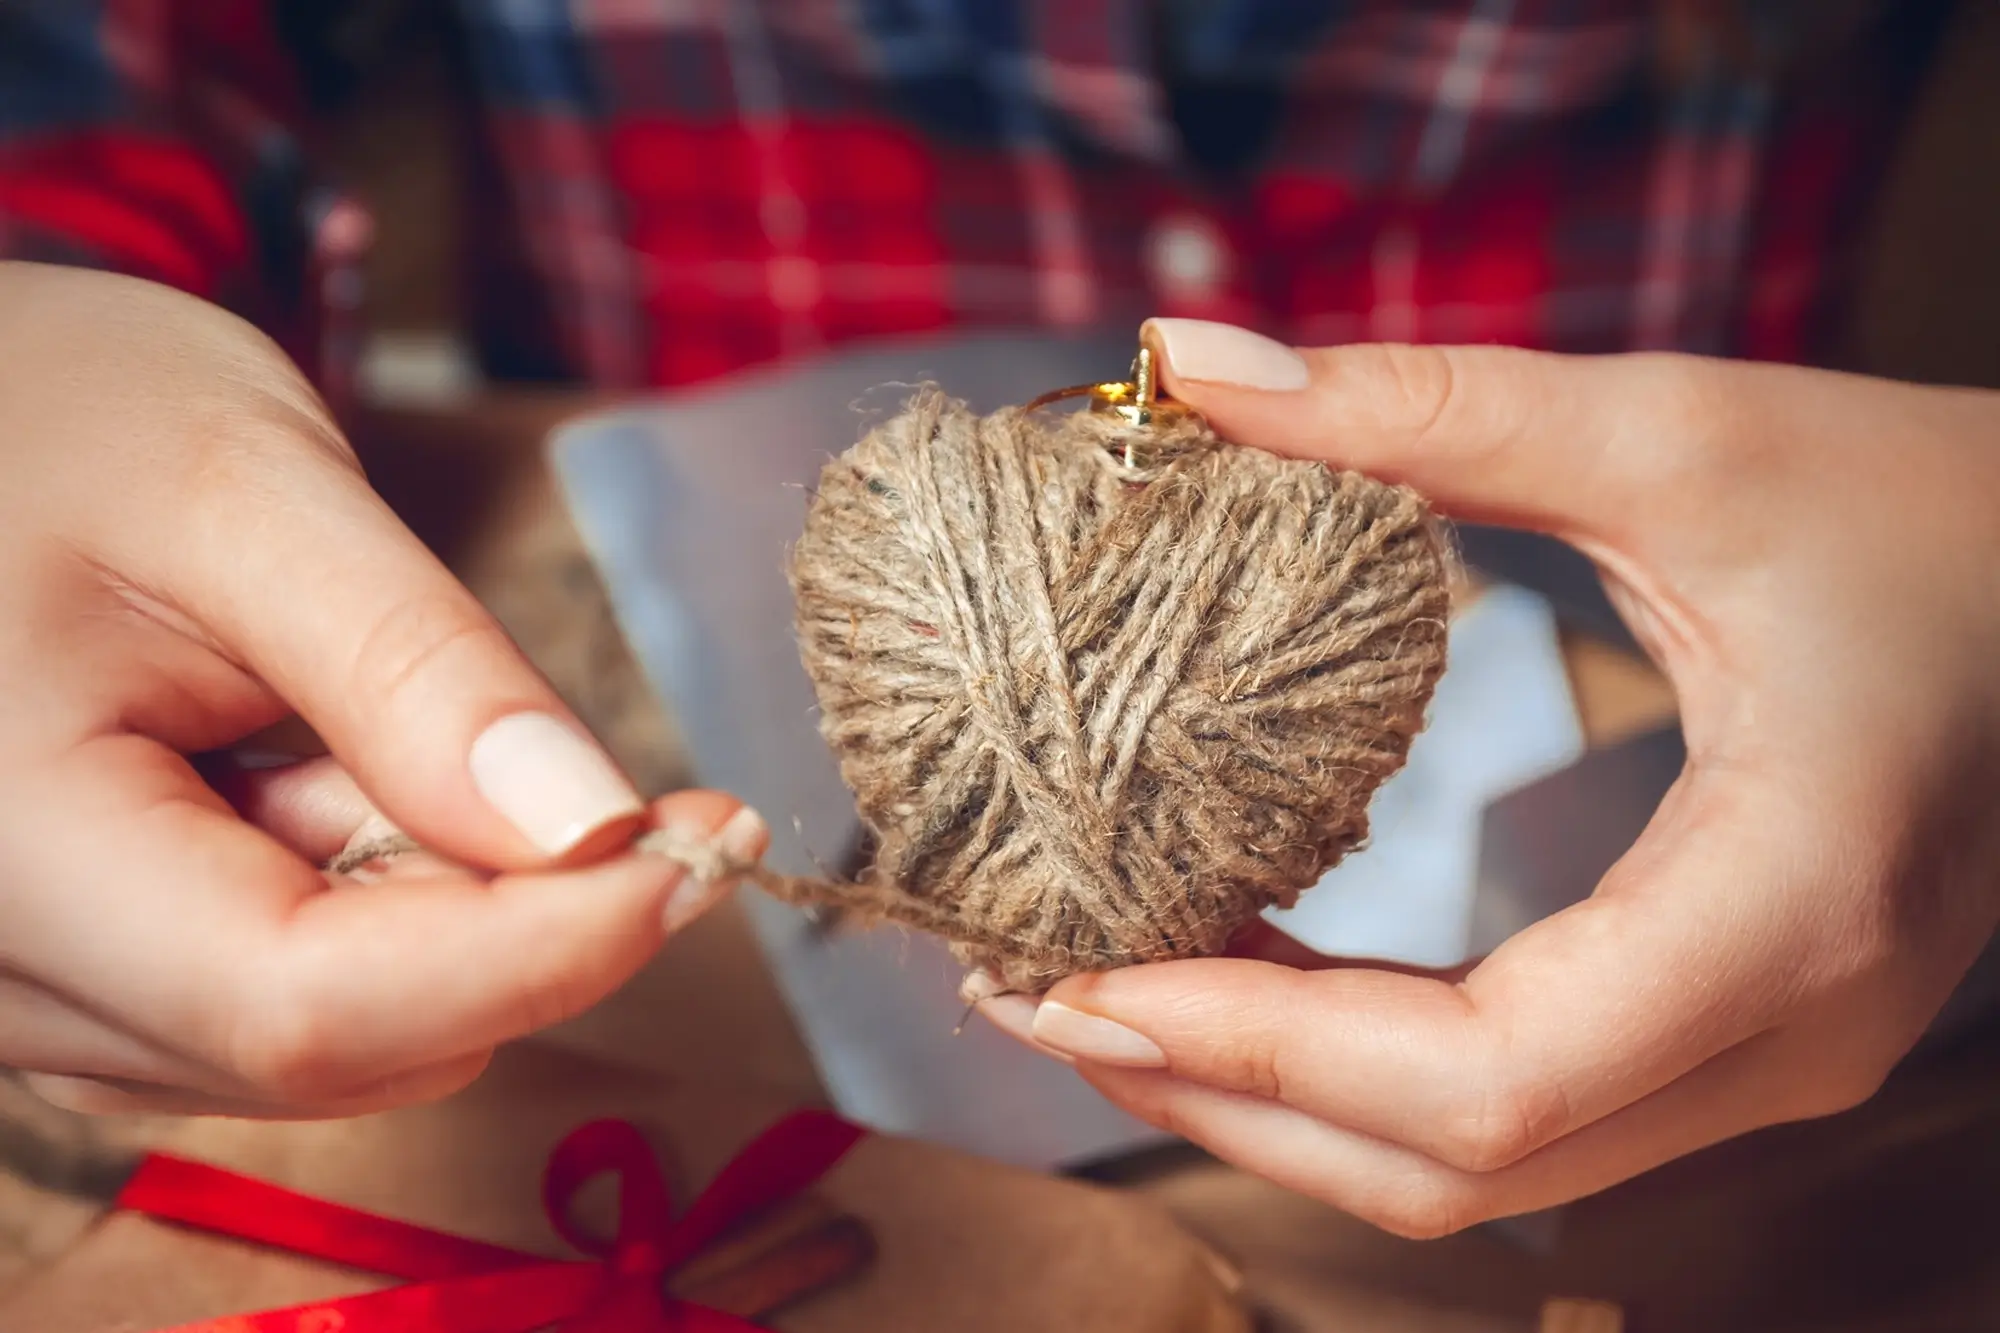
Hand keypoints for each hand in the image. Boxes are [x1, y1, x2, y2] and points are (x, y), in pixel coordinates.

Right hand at [0, 262, 764, 1117]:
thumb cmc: (58, 412)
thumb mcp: (249, 495)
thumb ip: (417, 674)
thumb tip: (596, 835)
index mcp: (1, 855)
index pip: (304, 1003)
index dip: (539, 952)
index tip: (705, 849)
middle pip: (337, 1041)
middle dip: (525, 926)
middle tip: (637, 793)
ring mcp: (35, 995)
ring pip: (334, 1042)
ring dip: (449, 910)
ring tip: (395, 723)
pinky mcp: (95, 979)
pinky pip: (288, 1001)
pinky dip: (385, 909)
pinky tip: (346, 775)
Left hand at [973, 318, 1999, 1236]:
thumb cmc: (1922, 512)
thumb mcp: (1682, 435)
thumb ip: (1428, 411)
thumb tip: (1191, 364)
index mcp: (1780, 906)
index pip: (1483, 1078)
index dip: (1255, 1048)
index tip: (1075, 979)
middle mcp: (1776, 1035)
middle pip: (1449, 1164)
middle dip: (1215, 1092)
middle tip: (1027, 994)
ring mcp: (1757, 1060)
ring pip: (1472, 1169)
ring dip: (1267, 1096)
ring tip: (1095, 990)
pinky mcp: (1722, 1036)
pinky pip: (1506, 1105)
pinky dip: (1349, 1066)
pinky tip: (1238, 970)